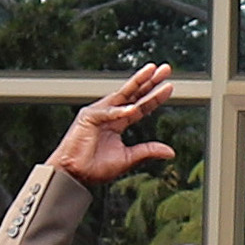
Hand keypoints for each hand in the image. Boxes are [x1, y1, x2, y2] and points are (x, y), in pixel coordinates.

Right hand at [51, 63, 182, 193]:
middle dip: (149, 81)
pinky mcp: (87, 118)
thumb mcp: (128, 159)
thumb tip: (170, 152)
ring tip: (151, 71)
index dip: (155, 97)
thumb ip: (147, 151)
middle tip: (165, 69)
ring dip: (137, 82)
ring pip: (121, 95)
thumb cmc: (95, 167)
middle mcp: (109, 114)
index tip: (169, 87)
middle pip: (133, 94)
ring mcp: (98, 113)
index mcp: (118, 123)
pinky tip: (132, 109)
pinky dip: (119, 112)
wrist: (74, 175)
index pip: (141, 107)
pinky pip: (106, 113)